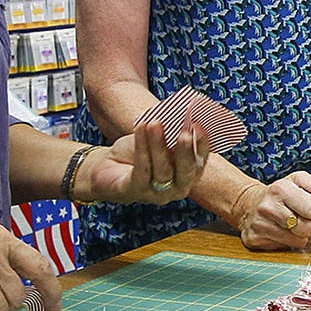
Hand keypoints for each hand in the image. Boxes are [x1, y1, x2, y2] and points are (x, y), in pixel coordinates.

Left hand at [75, 122, 205, 204]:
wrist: (108, 167)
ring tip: (155, 123)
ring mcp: (156, 194)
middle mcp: (176, 189)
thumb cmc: (139, 152)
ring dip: (159, 145)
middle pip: (186, 173)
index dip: (202, 146)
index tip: (199, 126)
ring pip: (162, 171)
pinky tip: (140, 128)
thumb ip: (172, 135)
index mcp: (188, 175)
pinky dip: (142, 147)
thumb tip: (181, 116)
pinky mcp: (135, 192)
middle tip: (185, 133)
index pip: (200, 162)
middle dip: (186, 152)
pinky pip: (141, 170)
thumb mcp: (159, 141)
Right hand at [235, 171, 310, 250]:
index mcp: (280, 189)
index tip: (306, 206)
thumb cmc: (278, 194)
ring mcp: (260, 225)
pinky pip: (284, 248)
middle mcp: (268, 207)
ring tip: (287, 224)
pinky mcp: (255, 240)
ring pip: (297, 241)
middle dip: (306, 224)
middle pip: (306, 228)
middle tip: (296, 216)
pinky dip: (285, 242)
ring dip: (297, 235)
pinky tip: (277, 231)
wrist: (248, 203)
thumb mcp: (300, 182)